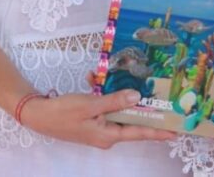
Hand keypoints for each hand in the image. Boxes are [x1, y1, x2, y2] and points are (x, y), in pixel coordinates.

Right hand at [21, 90, 176, 148]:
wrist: (37, 115)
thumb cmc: (63, 112)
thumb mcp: (90, 105)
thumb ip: (114, 101)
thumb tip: (137, 98)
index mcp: (109, 135)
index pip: (140, 133)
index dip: (158, 131)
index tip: (176, 131)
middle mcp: (107, 134)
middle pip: (131, 119)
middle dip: (139, 104)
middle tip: (161, 97)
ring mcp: (99, 128)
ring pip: (116, 108)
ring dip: (114, 92)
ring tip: (102, 78)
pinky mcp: (92, 120)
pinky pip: (104, 106)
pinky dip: (101, 93)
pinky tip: (92, 79)